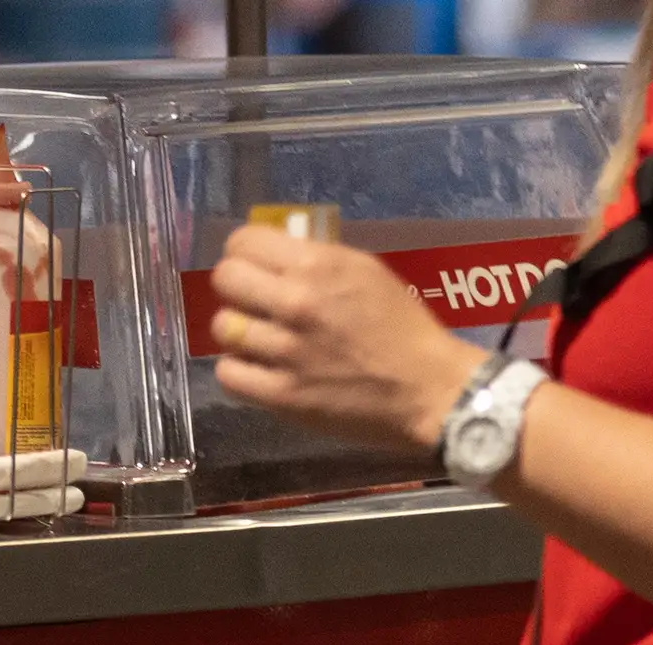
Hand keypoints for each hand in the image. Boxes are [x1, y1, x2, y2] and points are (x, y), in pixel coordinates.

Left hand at [206, 228, 490, 454]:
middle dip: (235, 287)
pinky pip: (229, 374)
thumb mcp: (365, 272)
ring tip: (257, 339)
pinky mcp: (282, 395)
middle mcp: (297, 302)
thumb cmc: (403, 328)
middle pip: (226, 280)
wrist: (428, 389)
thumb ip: (317, 261)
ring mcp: (285, 351)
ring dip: (237, 331)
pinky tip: (257, 370)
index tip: (254, 266)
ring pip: (224, 328)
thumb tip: (275, 256)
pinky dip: (238, 370)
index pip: (244, 242)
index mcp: (319, 265)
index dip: (243, 252)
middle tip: (252, 301)